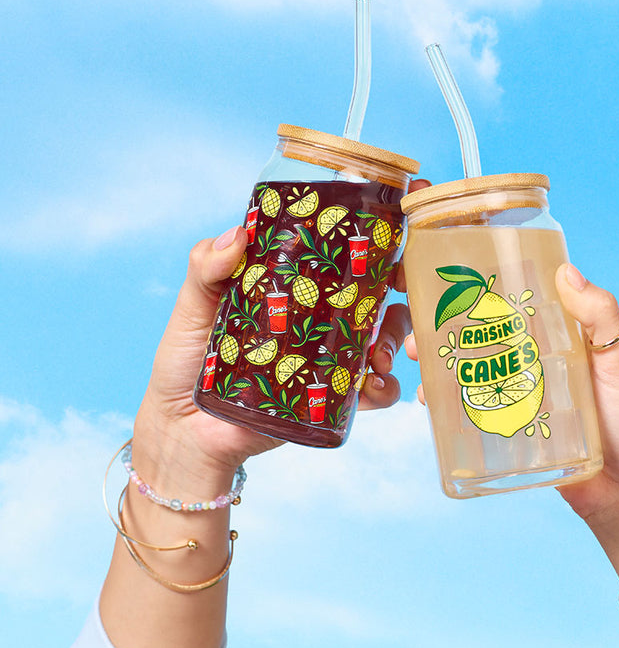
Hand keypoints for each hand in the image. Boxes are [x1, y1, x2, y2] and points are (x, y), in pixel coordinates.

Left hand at [134, 203, 420, 485]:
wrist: (183, 428)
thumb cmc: (187, 359)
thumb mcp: (194, 306)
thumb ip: (205, 269)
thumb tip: (236, 235)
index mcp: (296, 284)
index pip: (342, 251)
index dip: (379, 234)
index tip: (401, 219)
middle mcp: (321, 315)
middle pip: (378, 290)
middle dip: (405, 283)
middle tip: (403, 284)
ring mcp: (330, 355)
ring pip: (385, 336)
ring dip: (396, 338)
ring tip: (379, 353)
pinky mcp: (333, 396)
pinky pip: (376, 390)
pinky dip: (385, 387)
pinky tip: (373, 386)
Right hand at [405, 262, 618, 526]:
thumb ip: (601, 316)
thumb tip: (566, 271)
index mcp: (563, 340)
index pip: (519, 307)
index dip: (484, 296)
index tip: (451, 286)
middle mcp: (539, 364)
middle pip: (486, 340)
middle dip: (448, 332)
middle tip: (419, 331)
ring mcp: (523, 398)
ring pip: (475, 375)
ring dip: (442, 367)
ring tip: (419, 366)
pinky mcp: (514, 432)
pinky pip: (477, 413)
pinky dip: (450, 406)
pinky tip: (430, 402)